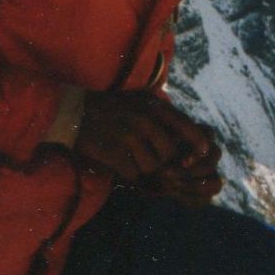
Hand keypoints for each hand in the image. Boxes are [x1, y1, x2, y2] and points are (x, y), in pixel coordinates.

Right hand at [74, 91, 221, 203]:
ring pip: (152, 166)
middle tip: (149, 158)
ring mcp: (129, 137)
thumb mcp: (140, 101)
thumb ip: (163, 115)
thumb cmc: (111, 108)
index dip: (198, 145)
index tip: (201, 155)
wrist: (73, 113)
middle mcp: (144, 120)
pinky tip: (119, 162)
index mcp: (153, 107)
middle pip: (169, 153)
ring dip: (143, 167)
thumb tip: (190, 136)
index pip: (187, 127)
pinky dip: (129, 173)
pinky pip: (133, 173)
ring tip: (130, 156)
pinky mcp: (115, 153)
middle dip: (162, 160)